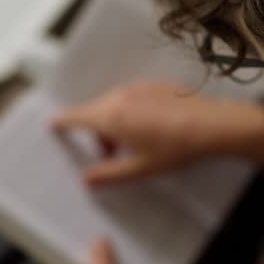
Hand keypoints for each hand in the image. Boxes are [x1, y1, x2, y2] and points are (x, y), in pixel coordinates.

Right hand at [51, 81, 263, 185]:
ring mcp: (138, 87)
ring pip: (114, 104)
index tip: (53, 124)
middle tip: (113, 154)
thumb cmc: (174, 148)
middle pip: (95, 112)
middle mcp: (119, 96)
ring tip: (136, 143)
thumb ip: (109, 173)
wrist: (210, 124)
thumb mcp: (140, 168)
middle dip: (98, 133)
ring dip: (115, 122)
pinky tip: (153, 127)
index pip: (75, 116)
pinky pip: (132, 97)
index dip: (62, 122)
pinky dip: (131, 111)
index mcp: (110, 117)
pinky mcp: (154, 84)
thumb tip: (87, 179)